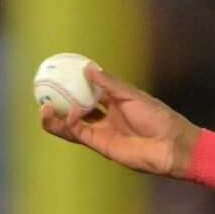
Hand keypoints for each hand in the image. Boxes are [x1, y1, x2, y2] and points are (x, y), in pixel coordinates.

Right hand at [37, 61, 197, 177]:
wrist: (171, 145)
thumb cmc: (158, 117)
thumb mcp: (132, 94)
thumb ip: (109, 83)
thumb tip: (88, 67)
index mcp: (113, 101)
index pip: (88, 91)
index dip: (72, 84)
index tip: (57, 74)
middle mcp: (105, 117)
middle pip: (75, 109)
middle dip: (58, 102)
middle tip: (43, 92)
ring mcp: (102, 132)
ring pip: (73, 125)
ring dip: (57, 118)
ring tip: (44, 107)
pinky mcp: (102, 146)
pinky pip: (80, 135)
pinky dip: (71, 125)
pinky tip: (67, 113)